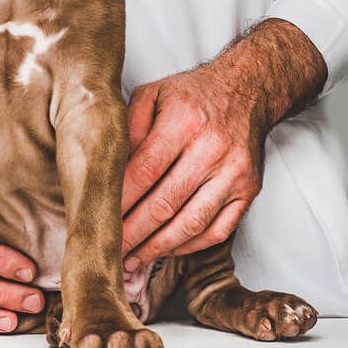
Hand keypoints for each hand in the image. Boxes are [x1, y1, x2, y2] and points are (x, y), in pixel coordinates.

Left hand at [120, 20, 326, 270]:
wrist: (247, 90)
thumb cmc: (193, 95)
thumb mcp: (152, 94)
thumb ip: (127, 127)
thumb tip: (107, 169)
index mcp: (184, 121)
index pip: (144, 172)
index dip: (119, 201)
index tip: (99, 219)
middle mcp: (212, 149)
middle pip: (165, 203)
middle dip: (132, 232)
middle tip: (109, 249)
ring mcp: (234, 173)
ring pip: (191, 224)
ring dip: (157, 247)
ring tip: (132, 258)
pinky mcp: (249, 190)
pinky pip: (217, 230)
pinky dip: (189, 246)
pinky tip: (165, 248)